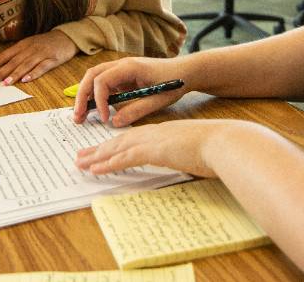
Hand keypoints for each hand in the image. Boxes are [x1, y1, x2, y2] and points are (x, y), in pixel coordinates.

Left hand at [0, 30, 77, 84]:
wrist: (66, 36)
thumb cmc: (45, 43)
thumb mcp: (29, 45)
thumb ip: (17, 55)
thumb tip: (0, 68)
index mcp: (22, 45)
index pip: (3, 56)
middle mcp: (30, 48)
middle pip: (13, 61)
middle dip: (0, 72)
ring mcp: (41, 53)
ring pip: (26, 64)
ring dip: (15, 74)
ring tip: (6, 83)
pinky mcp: (53, 58)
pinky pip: (42, 67)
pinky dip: (34, 73)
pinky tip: (27, 80)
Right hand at [72, 56, 186, 125]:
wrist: (186, 71)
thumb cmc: (175, 82)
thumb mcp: (159, 99)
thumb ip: (137, 110)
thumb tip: (115, 122)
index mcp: (130, 66)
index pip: (103, 79)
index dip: (99, 100)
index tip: (105, 118)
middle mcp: (122, 65)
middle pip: (92, 75)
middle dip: (81, 96)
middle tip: (77, 117)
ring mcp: (121, 70)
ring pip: (94, 78)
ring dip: (85, 96)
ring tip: (80, 117)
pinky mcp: (123, 77)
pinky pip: (103, 85)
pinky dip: (95, 97)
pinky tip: (93, 111)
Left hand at [75, 119, 259, 177]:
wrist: (223, 142)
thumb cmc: (215, 149)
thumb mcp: (194, 150)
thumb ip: (183, 154)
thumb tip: (183, 162)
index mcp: (163, 132)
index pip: (133, 138)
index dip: (115, 145)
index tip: (102, 151)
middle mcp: (154, 133)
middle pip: (119, 140)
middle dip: (98, 149)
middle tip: (81, 156)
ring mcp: (153, 141)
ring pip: (116, 148)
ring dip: (96, 157)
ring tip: (80, 164)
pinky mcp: (153, 151)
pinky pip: (124, 158)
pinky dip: (107, 164)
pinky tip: (95, 170)